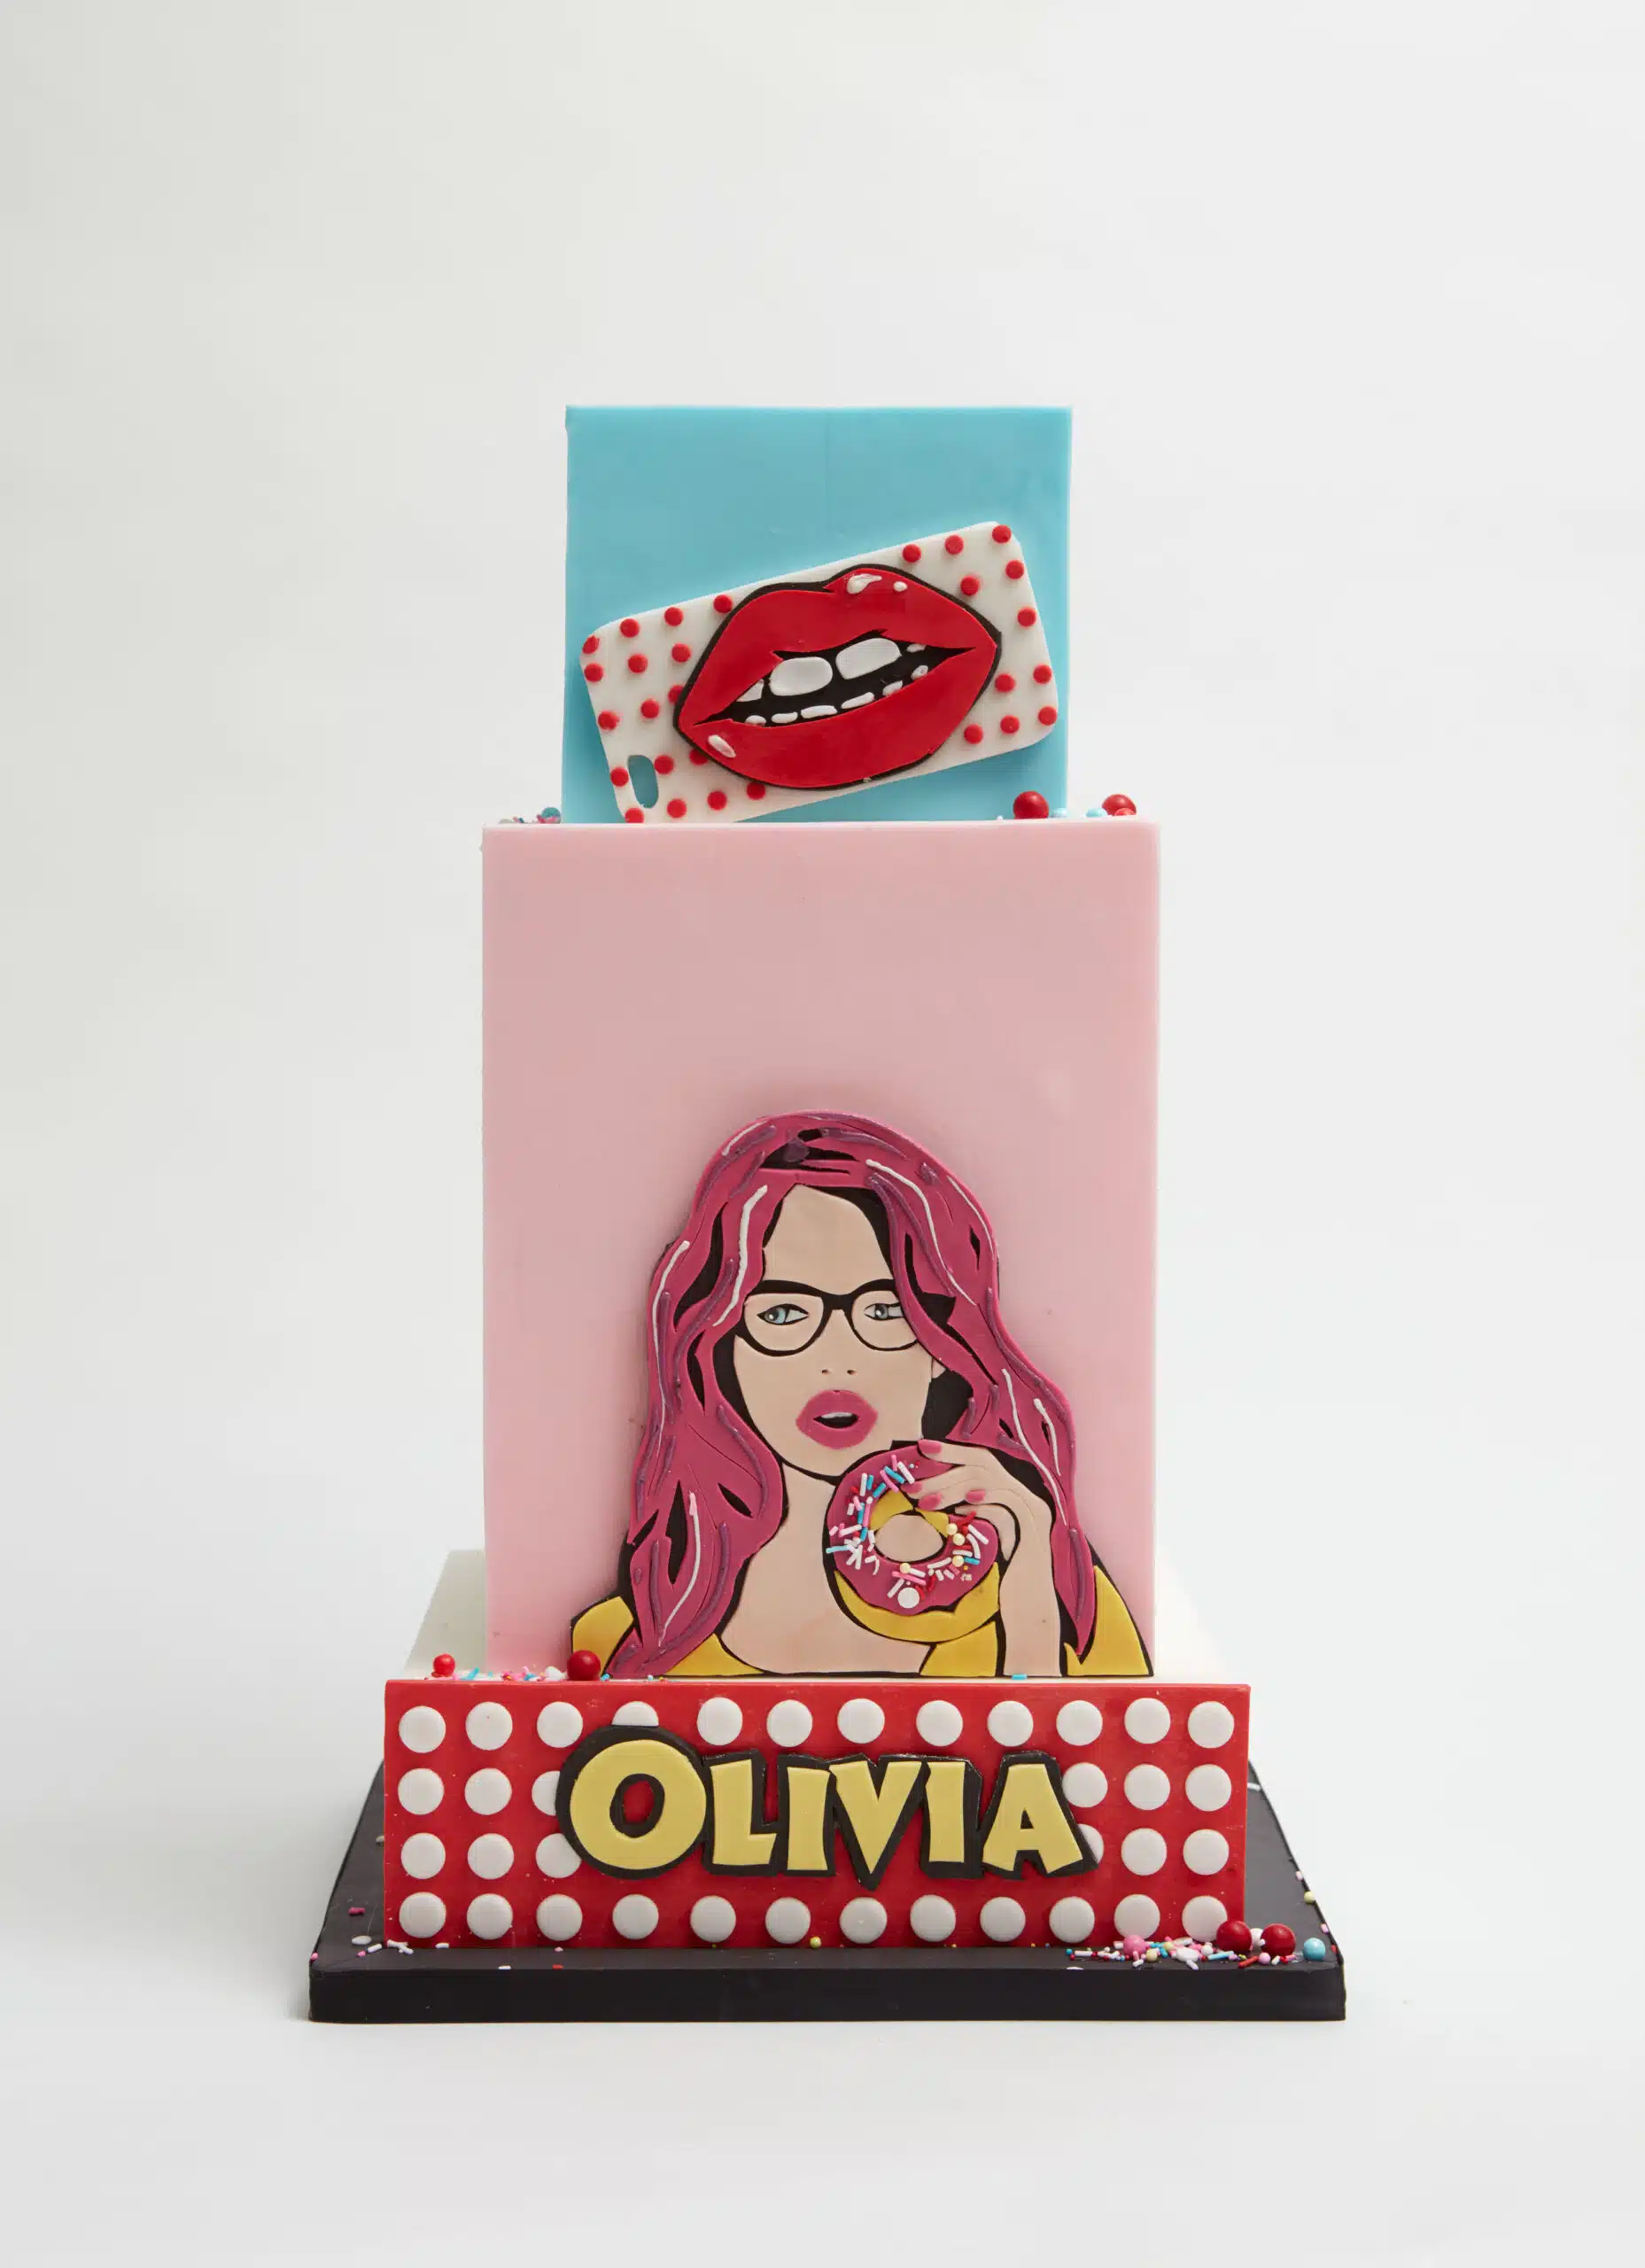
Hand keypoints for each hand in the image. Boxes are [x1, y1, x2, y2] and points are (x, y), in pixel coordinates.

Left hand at [915, 1440, 1060, 1673]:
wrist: (1030, 1609)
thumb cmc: (1002, 1576)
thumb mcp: (982, 1537)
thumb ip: (968, 1513)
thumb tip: (935, 1495)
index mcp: (1015, 1495)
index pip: (983, 1461)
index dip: (953, 1451)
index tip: (921, 1447)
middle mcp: (1028, 1497)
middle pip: (985, 1464)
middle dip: (946, 1465)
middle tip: (913, 1476)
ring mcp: (1034, 1513)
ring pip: (991, 1482)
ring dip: (953, 1488)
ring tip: (924, 1501)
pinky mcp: (1034, 1532)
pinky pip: (1007, 1506)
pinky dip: (983, 1502)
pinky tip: (960, 1507)